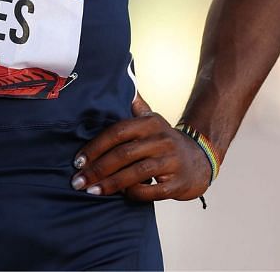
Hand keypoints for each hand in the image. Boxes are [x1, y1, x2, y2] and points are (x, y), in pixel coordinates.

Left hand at [71, 93, 212, 201]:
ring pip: (136, 173)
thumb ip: (136, 107)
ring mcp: (171, 161)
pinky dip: (135, 193)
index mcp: (151, 123)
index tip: (78, 161)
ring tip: (92, 191)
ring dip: (111, 184)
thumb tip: (123, 83)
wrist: (201, 159)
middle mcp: (162, 140)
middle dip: (97, 169)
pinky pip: (152, 191)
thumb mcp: (154, 121)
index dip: (95, 147)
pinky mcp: (178, 182)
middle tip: (78, 182)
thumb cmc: (167, 141)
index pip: (117, 132)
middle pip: (124, 154)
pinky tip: (121, 196)